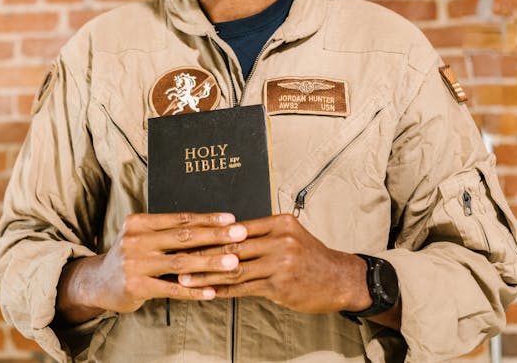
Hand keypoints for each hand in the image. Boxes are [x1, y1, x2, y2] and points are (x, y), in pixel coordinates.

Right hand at [55, 212, 246, 323]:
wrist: (97, 282)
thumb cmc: (129, 257)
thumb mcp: (141, 236)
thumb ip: (166, 232)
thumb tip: (209, 227)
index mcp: (139, 222)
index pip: (179, 219)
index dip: (207, 218)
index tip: (231, 219)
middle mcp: (135, 239)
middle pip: (183, 237)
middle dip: (215, 235)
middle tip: (241, 235)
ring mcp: (134, 263)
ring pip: (180, 262)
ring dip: (210, 262)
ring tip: (234, 263)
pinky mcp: (136, 286)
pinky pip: (171, 288)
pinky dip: (194, 290)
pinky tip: (212, 291)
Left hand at [177, 214, 370, 314]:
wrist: (340, 279)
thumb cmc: (311, 257)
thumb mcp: (290, 236)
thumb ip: (261, 234)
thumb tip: (225, 235)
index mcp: (279, 222)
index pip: (236, 228)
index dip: (209, 234)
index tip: (187, 238)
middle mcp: (280, 240)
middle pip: (232, 247)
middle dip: (200, 254)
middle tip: (176, 258)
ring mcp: (280, 263)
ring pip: (234, 269)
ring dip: (205, 276)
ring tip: (184, 279)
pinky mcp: (280, 285)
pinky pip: (244, 288)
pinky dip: (222, 291)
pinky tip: (207, 293)